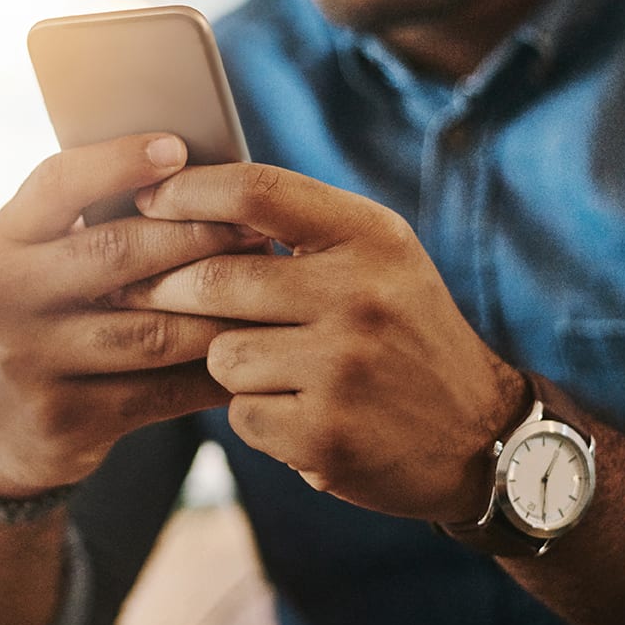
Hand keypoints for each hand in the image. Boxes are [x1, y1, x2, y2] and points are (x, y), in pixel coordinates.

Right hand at [0, 134, 266, 496]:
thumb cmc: (58, 311)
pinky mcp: (64, 418)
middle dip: (200, 237)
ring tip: (275, 292)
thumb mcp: (53, 258)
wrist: (2, 423)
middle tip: (260, 230)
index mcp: (7, 237)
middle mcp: (6, 295)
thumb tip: (207, 173)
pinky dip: (216, 372)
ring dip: (222, 311)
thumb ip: (104, 218)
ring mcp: (29, 362)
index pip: (59, 182)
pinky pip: (163, 391)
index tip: (178, 148)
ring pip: (152, 331)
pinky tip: (256, 354)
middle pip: (117, 253)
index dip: (120, 161)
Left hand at [113, 163, 528, 522]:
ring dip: (230, 363)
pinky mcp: (325, 433)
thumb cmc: (409, 334)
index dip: (188, 191)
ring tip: (280, 369)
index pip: (258, 190)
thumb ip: (305, 229)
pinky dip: (257, 414)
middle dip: (169, 290)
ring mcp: (343, 368)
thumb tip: (191, 206)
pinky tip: (302, 412)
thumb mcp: (382, 260)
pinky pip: (241, 413)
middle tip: (149, 294)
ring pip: (220, 354)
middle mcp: (361, 295)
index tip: (147, 198)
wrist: (477, 433)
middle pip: (216, 278)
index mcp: (373, 238)